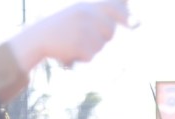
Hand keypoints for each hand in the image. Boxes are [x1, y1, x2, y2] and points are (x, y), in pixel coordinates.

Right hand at [8, 0, 127, 70]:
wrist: (37, 38)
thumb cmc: (61, 28)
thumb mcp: (78, 13)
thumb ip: (99, 15)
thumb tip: (131, 21)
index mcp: (87, 6)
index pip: (113, 6)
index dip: (126, 15)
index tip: (137, 23)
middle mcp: (86, 14)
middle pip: (110, 31)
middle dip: (104, 38)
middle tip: (83, 36)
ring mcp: (83, 29)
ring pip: (101, 45)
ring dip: (91, 49)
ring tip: (75, 42)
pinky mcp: (79, 44)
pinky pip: (91, 55)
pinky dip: (83, 57)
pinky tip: (71, 50)